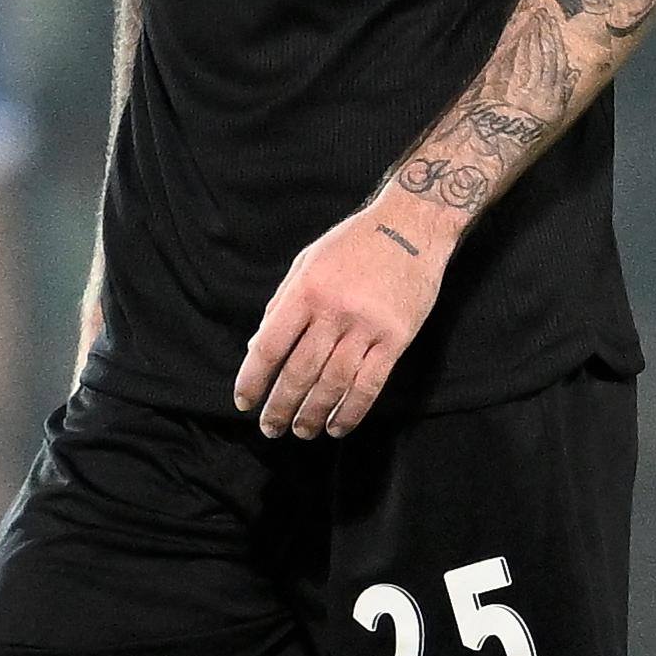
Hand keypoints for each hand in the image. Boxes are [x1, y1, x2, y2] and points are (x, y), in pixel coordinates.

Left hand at [233, 205, 449, 438]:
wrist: (411, 225)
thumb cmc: (353, 243)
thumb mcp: (308, 261)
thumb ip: (282, 303)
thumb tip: (256, 346)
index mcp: (306, 290)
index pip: (269, 345)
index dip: (253, 378)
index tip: (244, 401)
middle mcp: (334, 311)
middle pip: (299, 371)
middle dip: (280, 405)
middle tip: (270, 427)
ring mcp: (367, 326)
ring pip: (333, 384)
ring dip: (313, 414)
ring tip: (301, 430)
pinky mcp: (396, 338)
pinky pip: (370, 384)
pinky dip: (351, 411)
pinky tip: (337, 427)